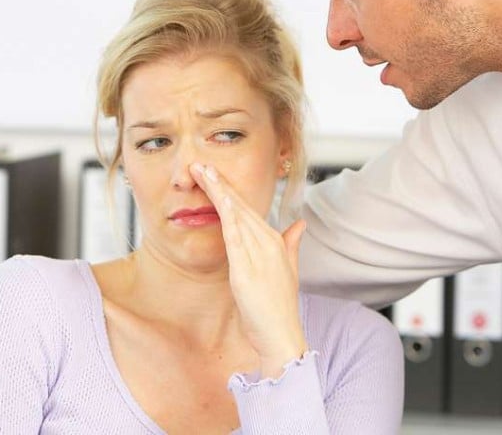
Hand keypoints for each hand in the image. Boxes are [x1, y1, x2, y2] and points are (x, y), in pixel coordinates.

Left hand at [189, 162, 308, 377]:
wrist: (282, 336)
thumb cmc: (279, 308)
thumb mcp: (287, 271)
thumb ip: (292, 244)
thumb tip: (300, 224)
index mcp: (276, 243)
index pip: (249, 210)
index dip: (230, 190)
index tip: (213, 175)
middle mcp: (269, 243)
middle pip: (241, 206)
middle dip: (220, 183)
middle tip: (200, 164)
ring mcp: (259, 254)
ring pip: (236, 215)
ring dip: (219, 191)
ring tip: (202, 172)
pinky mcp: (247, 269)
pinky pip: (235, 235)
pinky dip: (227, 215)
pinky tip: (219, 199)